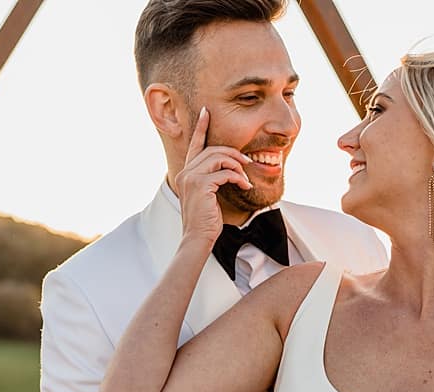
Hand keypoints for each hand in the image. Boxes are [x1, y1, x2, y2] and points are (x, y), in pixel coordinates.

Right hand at [172, 107, 251, 242]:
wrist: (198, 238)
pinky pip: (225, 173)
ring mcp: (191, 178)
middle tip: (248, 162)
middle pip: (212, 149)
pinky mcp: (201, 185)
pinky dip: (238, 177)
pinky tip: (244, 185)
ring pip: (219, 158)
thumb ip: (214, 178)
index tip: (206, 112)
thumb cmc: (206, 220)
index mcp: (186, 172)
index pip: (194, 145)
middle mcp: (186, 172)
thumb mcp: (209, 195)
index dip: (201, 127)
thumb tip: (232, 168)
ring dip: (237, 165)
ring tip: (245, 176)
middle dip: (233, 153)